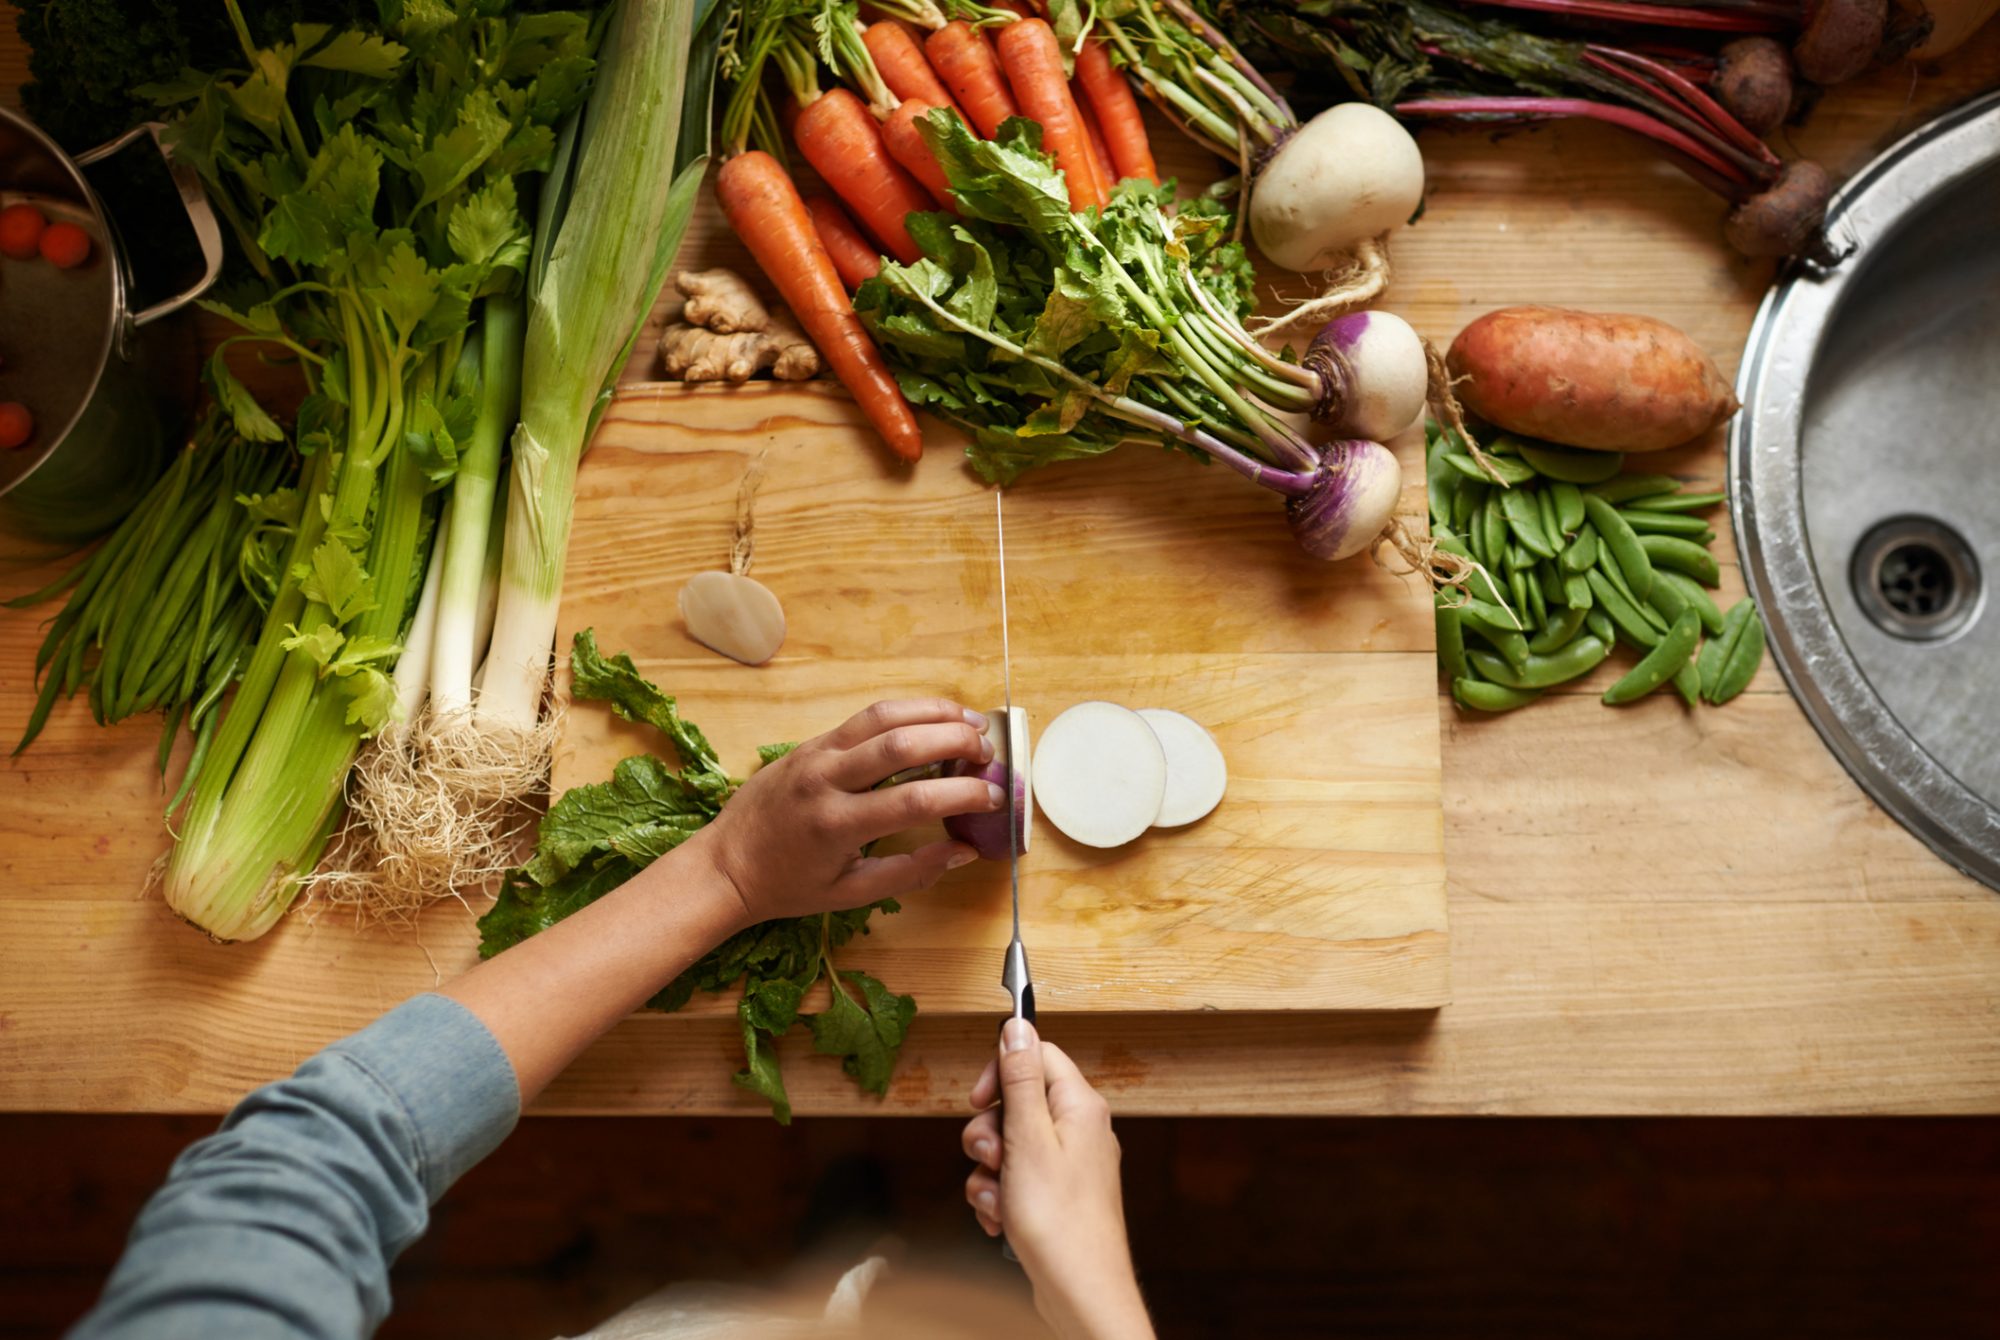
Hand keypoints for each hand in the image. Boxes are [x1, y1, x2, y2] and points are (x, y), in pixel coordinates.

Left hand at [686, 698, 999, 925]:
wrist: (725, 865)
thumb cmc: (788, 885)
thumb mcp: (851, 893)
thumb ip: (911, 871)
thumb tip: (965, 852)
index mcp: (837, 825)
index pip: (915, 800)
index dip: (963, 794)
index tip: (994, 797)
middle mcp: (826, 780)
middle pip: (903, 743)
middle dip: (956, 740)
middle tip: (989, 752)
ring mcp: (816, 753)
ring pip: (884, 716)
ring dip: (934, 712)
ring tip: (972, 721)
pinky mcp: (812, 742)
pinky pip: (865, 717)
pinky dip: (905, 711)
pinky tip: (933, 717)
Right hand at [962, 1020, 1153, 1339]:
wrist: (1080, 1292)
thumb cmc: (1061, 1223)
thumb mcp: (1028, 1139)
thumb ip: (1020, 1079)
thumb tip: (1017, 1025)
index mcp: (1079, 1106)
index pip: (1037, 1055)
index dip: (1000, 1072)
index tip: (979, 1100)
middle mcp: (1080, 1130)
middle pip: (1016, 1103)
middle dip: (988, 1134)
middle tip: (993, 1160)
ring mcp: (1069, 1165)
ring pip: (1009, 1146)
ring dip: (990, 1174)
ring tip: (1000, 1201)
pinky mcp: (1057, 1196)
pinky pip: (1015, 1180)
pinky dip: (1000, 1198)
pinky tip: (1002, 1220)